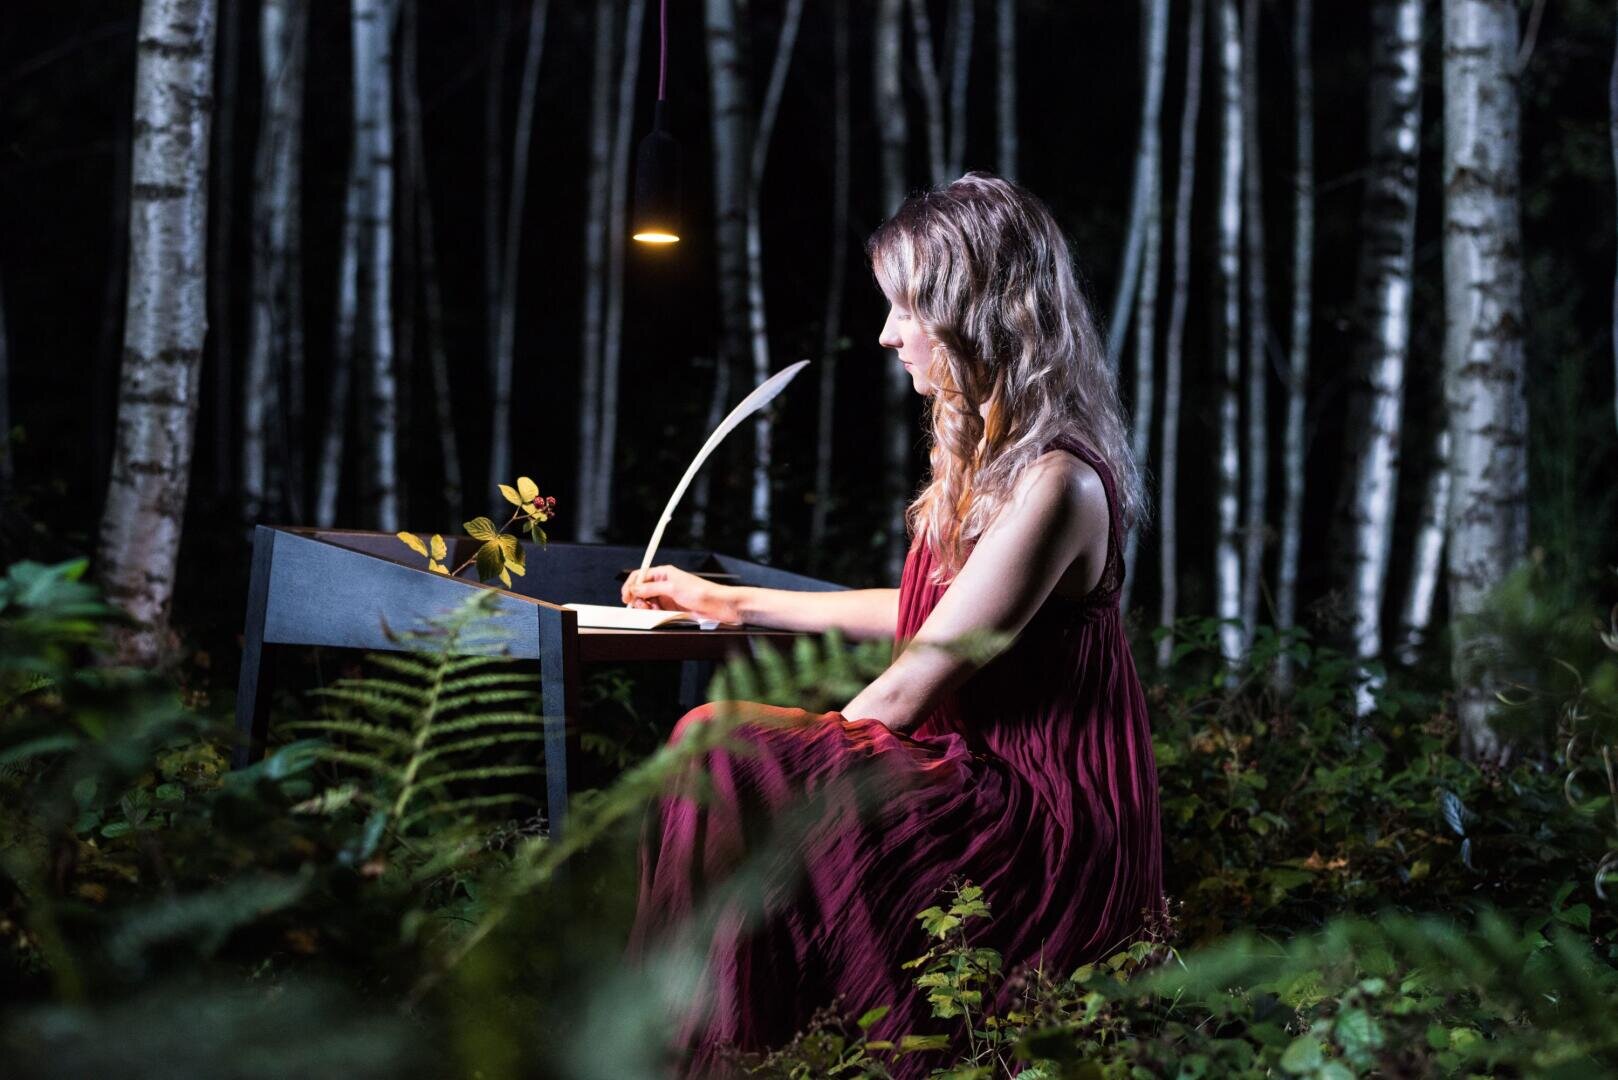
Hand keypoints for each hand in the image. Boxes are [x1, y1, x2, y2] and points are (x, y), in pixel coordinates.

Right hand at [621, 565, 738, 622]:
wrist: (718, 605)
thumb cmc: (700, 592)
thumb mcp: (672, 588)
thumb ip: (651, 589)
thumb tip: (635, 589)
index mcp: (664, 573)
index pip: (640, 575)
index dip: (631, 585)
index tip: (626, 596)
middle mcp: (664, 583)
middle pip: (642, 589)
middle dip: (637, 598)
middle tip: (640, 606)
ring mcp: (668, 596)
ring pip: (648, 601)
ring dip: (645, 606)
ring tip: (650, 610)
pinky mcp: (672, 607)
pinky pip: (656, 610)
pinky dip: (653, 613)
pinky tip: (657, 614)